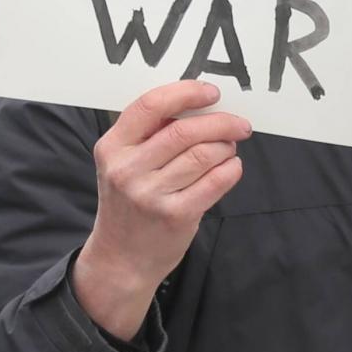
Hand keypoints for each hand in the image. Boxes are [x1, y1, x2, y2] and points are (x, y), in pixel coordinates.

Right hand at [72, 82, 249, 340]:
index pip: (150, 106)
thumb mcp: (121, 165)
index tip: (211, 92)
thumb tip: (197, 105)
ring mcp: (151, 195)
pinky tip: (231, 167)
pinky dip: (231, 169)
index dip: (186, 93)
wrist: (120, 259)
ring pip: (204, 154)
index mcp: (112, 147)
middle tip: (239, 123)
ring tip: (229, 148)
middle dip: (220, 121)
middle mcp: (128, 170)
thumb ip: (148, 135)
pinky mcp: (176, 216)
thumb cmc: (127, 204)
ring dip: (226, 146)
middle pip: (184, 130)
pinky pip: (215, 181)